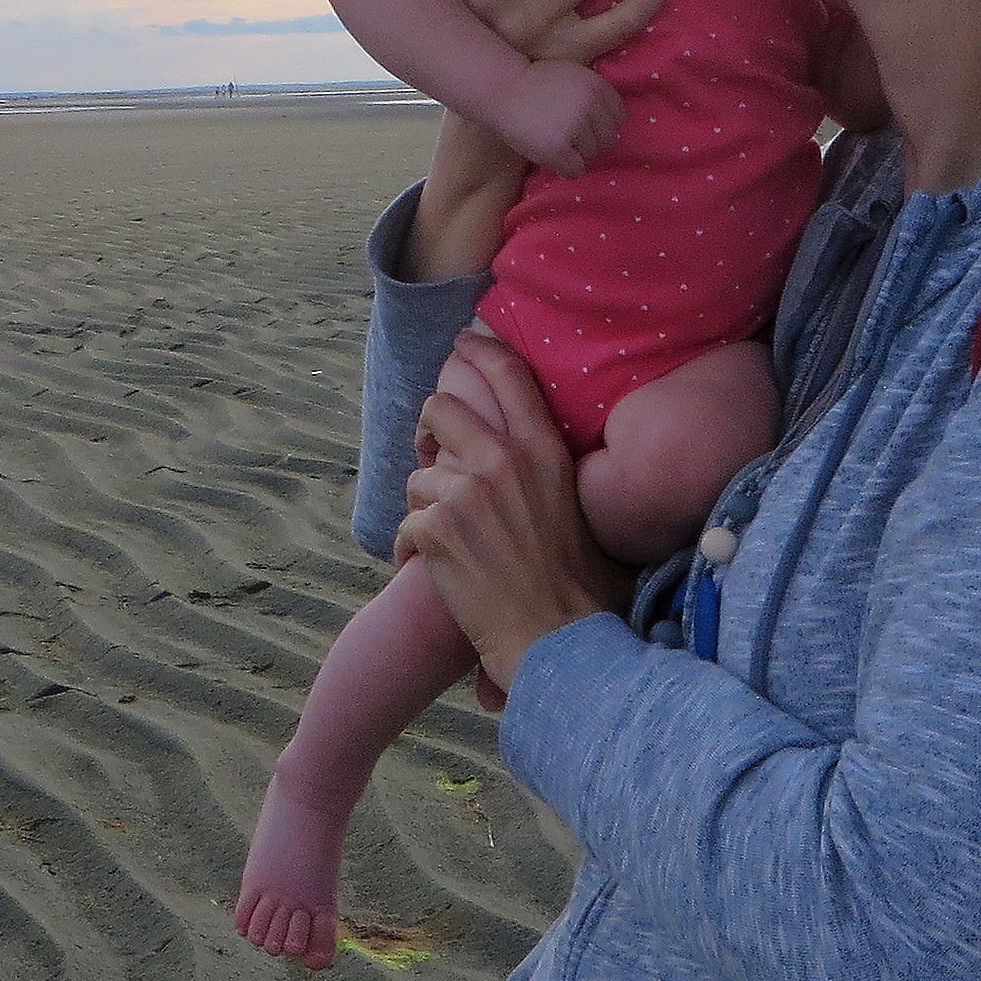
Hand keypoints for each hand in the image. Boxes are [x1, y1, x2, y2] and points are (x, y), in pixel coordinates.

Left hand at [395, 334, 623, 690]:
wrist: (555, 635)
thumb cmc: (574, 581)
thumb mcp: (572, 501)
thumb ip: (540, 463)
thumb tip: (509, 440)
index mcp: (543, 449)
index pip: (505, 373)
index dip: (477, 350)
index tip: (462, 344)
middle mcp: (503, 460)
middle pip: (441, 407)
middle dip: (429, 429)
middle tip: (432, 454)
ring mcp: (466, 492)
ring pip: (419, 476)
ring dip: (426, 506)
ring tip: (450, 540)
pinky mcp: (436, 528)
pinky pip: (407, 523)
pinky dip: (412, 549)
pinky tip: (431, 568)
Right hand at [494, 57, 621, 178]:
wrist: (501, 88)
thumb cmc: (533, 82)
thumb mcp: (572, 76)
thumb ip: (593, 94)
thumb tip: (612, 124)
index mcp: (597, 86)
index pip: (619, 117)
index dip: (602, 124)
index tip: (587, 125)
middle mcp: (591, 106)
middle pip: (608, 139)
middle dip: (592, 142)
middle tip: (570, 139)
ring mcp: (575, 128)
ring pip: (592, 155)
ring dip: (577, 155)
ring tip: (557, 145)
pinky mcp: (558, 148)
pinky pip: (576, 170)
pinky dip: (566, 168)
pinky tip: (553, 158)